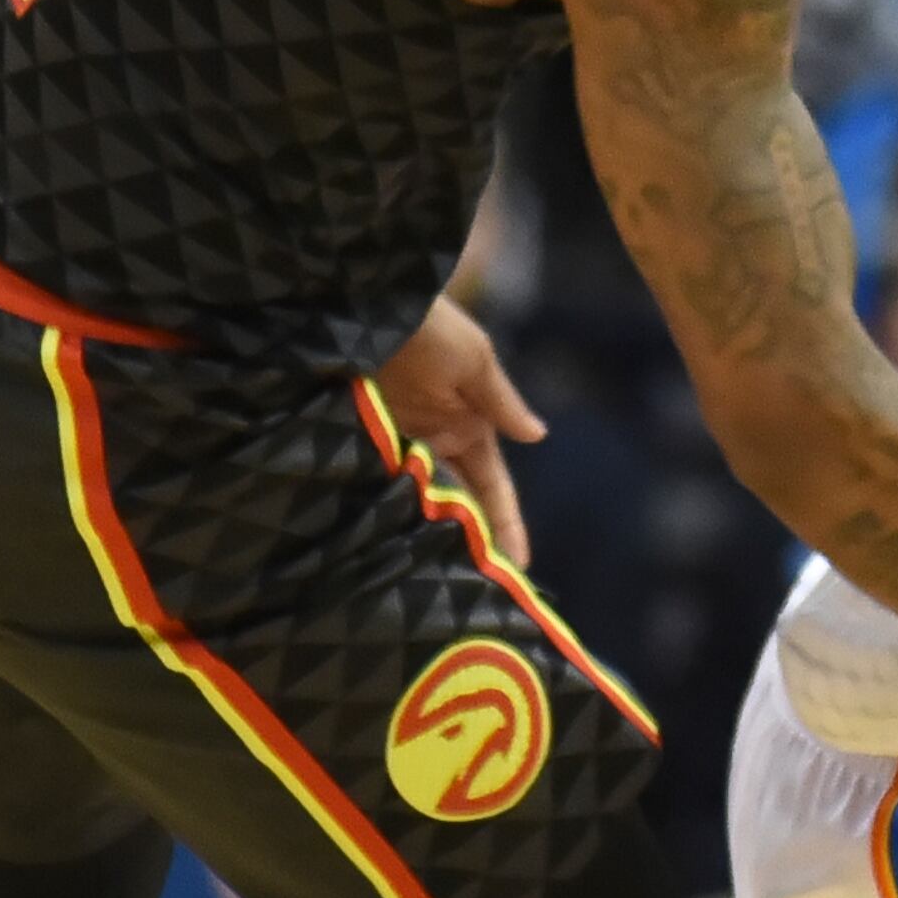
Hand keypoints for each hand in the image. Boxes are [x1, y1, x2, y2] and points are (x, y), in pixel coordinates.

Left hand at [372, 295, 548, 565]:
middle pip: (456, 504)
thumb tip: (538, 435)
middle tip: (475, 590)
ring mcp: (396, 445)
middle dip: (467, 542)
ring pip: (417, 504)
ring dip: (426, 535)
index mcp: (468, 425)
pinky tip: (388, 546)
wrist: (362, 307)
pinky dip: (383, 515)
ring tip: (436, 581)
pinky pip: (375, 489)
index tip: (517, 567)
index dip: (506, 525)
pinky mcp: (358, 442)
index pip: (493, 488)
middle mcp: (434, 442)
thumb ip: (500, 402)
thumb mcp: (473, 359)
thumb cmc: (426, 325)